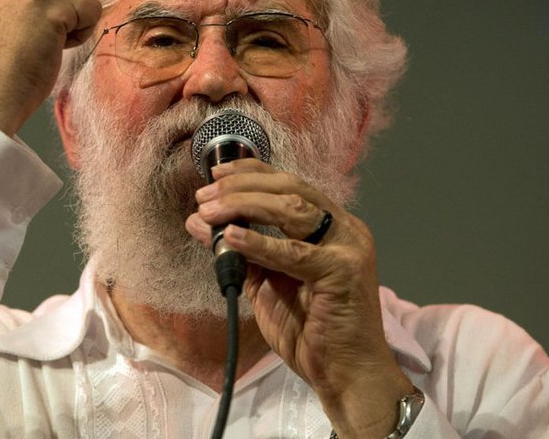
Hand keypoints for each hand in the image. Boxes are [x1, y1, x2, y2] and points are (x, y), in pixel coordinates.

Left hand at [186, 159, 414, 437]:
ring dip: (245, 205)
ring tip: (210, 211)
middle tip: (205, 194)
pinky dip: (259, 242)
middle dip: (242, 186)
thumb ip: (242, 252)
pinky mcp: (343, 271)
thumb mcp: (268, 284)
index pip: (290, 185)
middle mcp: (344, 229)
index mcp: (331, 227)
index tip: (215, 174)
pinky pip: (294, 252)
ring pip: (292, 209)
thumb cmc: (311, 332)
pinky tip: (232, 237)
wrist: (347, 374)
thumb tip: (200, 223)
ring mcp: (347, 248)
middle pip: (290, 189)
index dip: (252, 173)